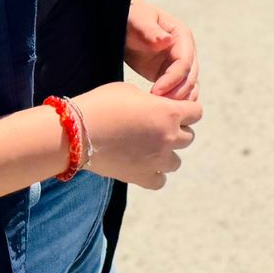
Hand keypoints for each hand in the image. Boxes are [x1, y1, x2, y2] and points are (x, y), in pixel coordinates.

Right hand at [73, 81, 202, 189]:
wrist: (76, 131)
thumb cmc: (101, 104)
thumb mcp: (131, 91)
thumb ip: (152, 102)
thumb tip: (156, 108)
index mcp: (169, 113)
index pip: (197, 113)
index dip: (187, 110)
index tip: (174, 110)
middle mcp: (168, 137)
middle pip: (189, 137)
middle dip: (177, 131)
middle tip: (157, 127)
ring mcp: (156, 159)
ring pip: (176, 161)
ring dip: (167, 154)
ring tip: (149, 148)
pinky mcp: (141, 176)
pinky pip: (160, 181)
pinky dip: (155, 174)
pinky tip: (143, 164)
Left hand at [125, 0, 198, 101]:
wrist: (124, 23)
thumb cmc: (131, 18)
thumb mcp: (138, 20)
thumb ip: (150, 31)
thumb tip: (165, 40)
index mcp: (182, 36)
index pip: (185, 62)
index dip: (173, 79)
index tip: (155, 91)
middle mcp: (185, 51)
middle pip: (190, 78)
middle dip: (176, 93)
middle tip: (157, 106)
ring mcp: (179, 64)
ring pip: (189, 87)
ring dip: (178, 100)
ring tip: (159, 110)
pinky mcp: (170, 75)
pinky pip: (179, 91)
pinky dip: (174, 102)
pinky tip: (160, 110)